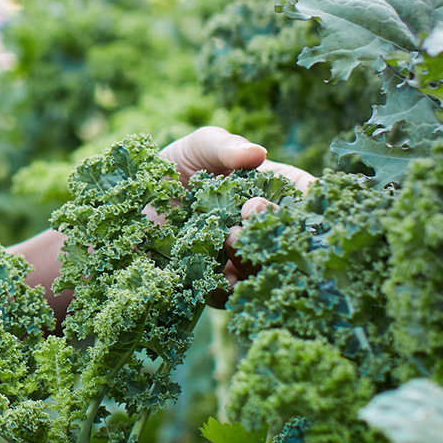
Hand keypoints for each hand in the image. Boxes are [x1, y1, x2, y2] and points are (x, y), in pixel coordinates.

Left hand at [161, 126, 312, 305]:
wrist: (134, 201)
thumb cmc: (179, 165)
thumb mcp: (200, 147)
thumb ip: (225, 146)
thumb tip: (258, 153)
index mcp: (276, 194)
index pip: (308, 203)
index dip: (308, 205)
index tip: (297, 198)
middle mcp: (266, 232)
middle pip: (290, 243)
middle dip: (275, 229)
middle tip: (249, 209)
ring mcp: (245, 261)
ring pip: (264, 272)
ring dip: (250, 257)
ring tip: (227, 234)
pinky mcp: (218, 285)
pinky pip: (230, 296)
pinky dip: (224, 287)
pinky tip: (212, 272)